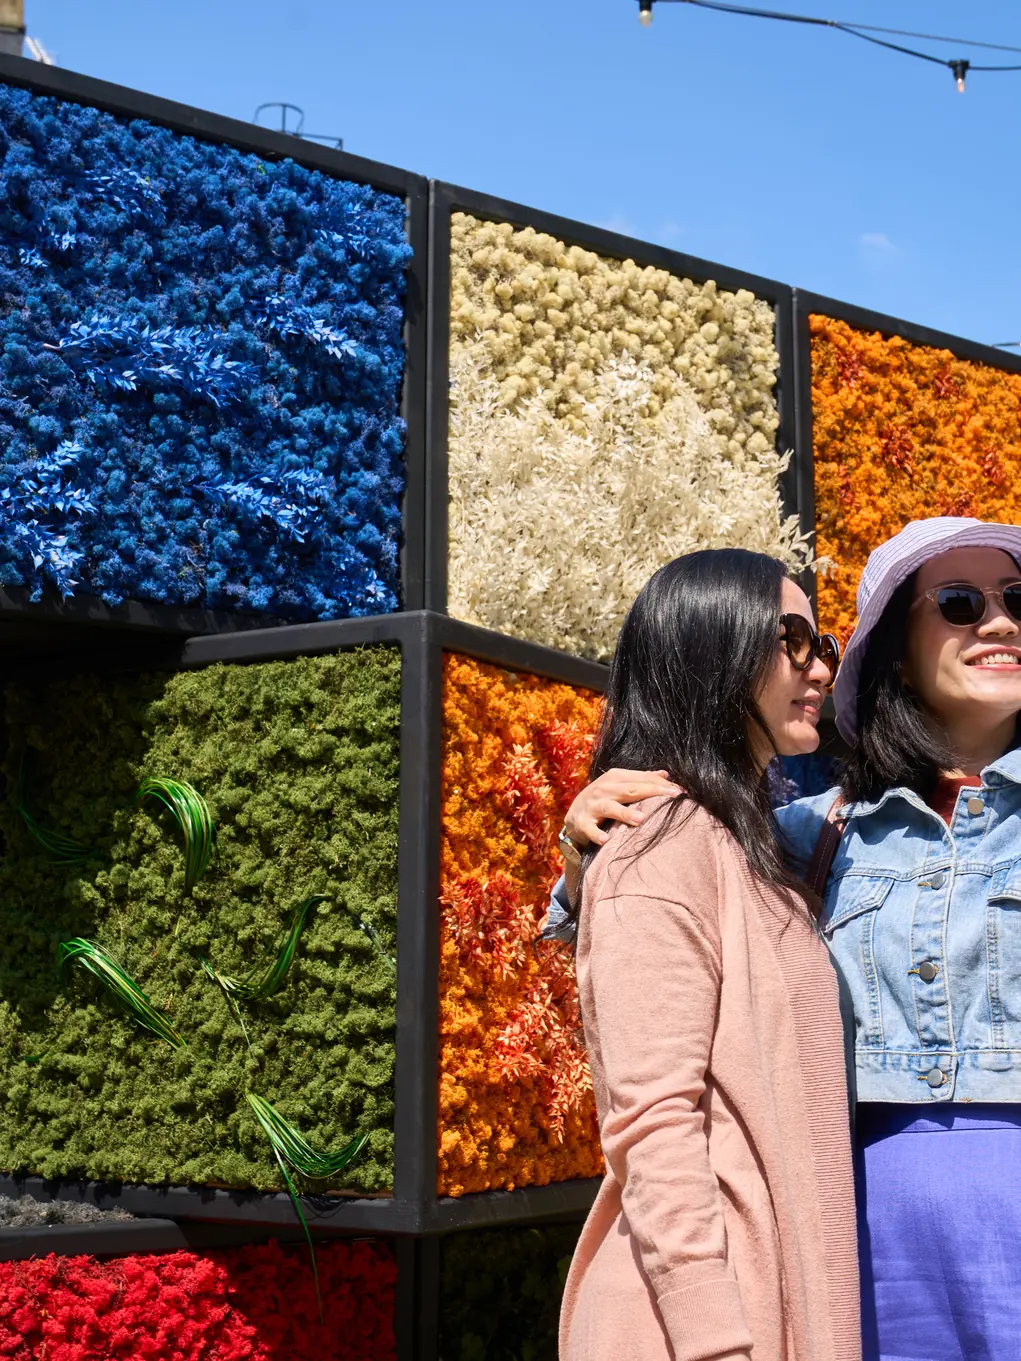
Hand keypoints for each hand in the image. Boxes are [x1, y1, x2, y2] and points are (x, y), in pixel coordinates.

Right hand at [564, 769, 682, 848]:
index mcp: (615, 777)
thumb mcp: (620, 786)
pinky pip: (590, 829)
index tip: (681, 792)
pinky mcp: (581, 823)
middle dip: (653, 792)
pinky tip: (606, 840)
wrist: (573, 817)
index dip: (662, 785)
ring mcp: (592, 806)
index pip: (642, 779)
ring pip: (610, 807)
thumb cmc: (603, 800)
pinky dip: (597, 834)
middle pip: (631, 789)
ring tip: (641, 819)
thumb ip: (641, 780)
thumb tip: (666, 774)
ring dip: (625, 814)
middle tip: (673, 797)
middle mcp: (604, 788)